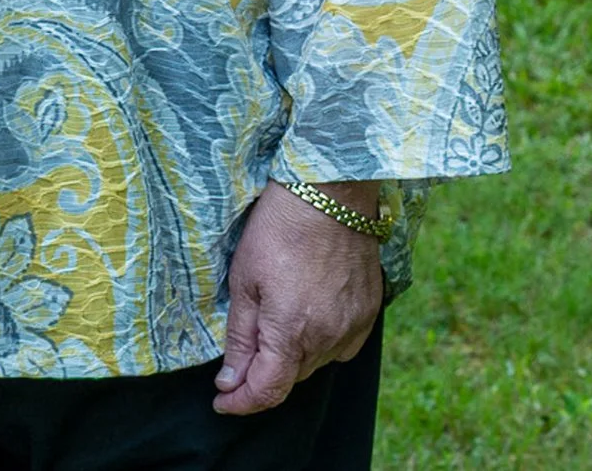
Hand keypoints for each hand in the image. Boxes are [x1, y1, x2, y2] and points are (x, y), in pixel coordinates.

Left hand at [213, 180, 382, 416]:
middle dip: (264, 373)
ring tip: (276, 322)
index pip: (267, 391)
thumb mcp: (244, 279)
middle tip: (241, 353)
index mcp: (291, 333)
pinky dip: (323, 340)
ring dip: (293, 355)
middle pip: (291, 377)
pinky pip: (344, 344)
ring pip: (318, 362)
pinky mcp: (370, 309)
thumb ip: (240, 337)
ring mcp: (354, 325)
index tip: (221, 398)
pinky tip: (310, 315)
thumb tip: (230, 381)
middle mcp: (328, 338)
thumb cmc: (279, 228)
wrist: (330, 191)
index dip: (240, 401)